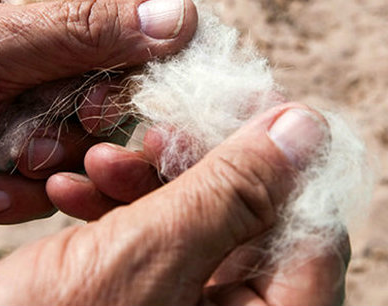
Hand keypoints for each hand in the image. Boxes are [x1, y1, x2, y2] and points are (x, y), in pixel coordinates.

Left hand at [0, 0, 196, 231]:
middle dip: (97, 111)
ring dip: (62, 155)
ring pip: (95, 134)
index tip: (135, 80)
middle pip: (119, 78)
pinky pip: (64, 176)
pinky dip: (35, 192)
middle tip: (76, 121)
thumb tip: (180, 15)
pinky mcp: (25, 157)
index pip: (121, 7)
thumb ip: (82, 28)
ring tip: (16, 161)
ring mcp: (35, 105)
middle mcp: (43, 49)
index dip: (144, 45)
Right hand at [0, 104, 348, 305]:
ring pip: (195, 218)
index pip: (314, 227)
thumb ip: (233, 192)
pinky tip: (73, 191)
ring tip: (93, 165)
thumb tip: (306, 128)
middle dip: (190, 166)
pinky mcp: (151, 299)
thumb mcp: (148, 257)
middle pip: (250, 216)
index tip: (240, 101)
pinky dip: (118, 208)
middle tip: (150, 133)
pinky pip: (155, 238)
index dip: (283, 157)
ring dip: (143, 181)